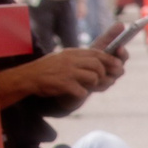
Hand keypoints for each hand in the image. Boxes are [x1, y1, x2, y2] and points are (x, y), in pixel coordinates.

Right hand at [7, 46, 124, 105]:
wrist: (28, 78)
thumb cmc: (48, 70)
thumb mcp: (64, 59)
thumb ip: (81, 60)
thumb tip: (102, 66)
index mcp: (72, 53)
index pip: (97, 53)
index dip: (110, 59)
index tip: (119, 65)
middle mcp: (71, 60)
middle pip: (98, 65)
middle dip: (105, 74)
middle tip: (106, 81)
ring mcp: (68, 71)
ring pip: (93, 77)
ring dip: (94, 85)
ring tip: (86, 86)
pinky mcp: (64, 84)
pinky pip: (82, 91)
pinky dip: (81, 94)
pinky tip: (74, 93)